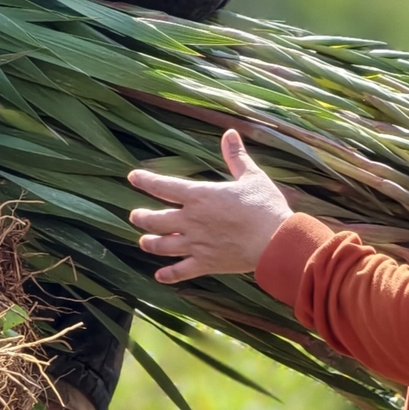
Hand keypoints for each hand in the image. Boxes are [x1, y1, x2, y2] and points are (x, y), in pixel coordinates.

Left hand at [127, 129, 292, 282]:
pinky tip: (159, 276)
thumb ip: (236, 156)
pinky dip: (168, 274)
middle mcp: (191, 220)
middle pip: (155, 220)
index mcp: (200, 196)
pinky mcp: (206, 263)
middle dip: (141, 217)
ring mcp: (196, 244)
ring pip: (162, 246)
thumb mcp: (251, 176)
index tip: (133, 177)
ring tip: (143, 242)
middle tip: (134, 216)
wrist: (275, 240)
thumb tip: (230, 133)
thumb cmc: (265, 206)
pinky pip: (181, 271)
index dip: (146, 181)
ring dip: (149, 243)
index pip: (163, 186)